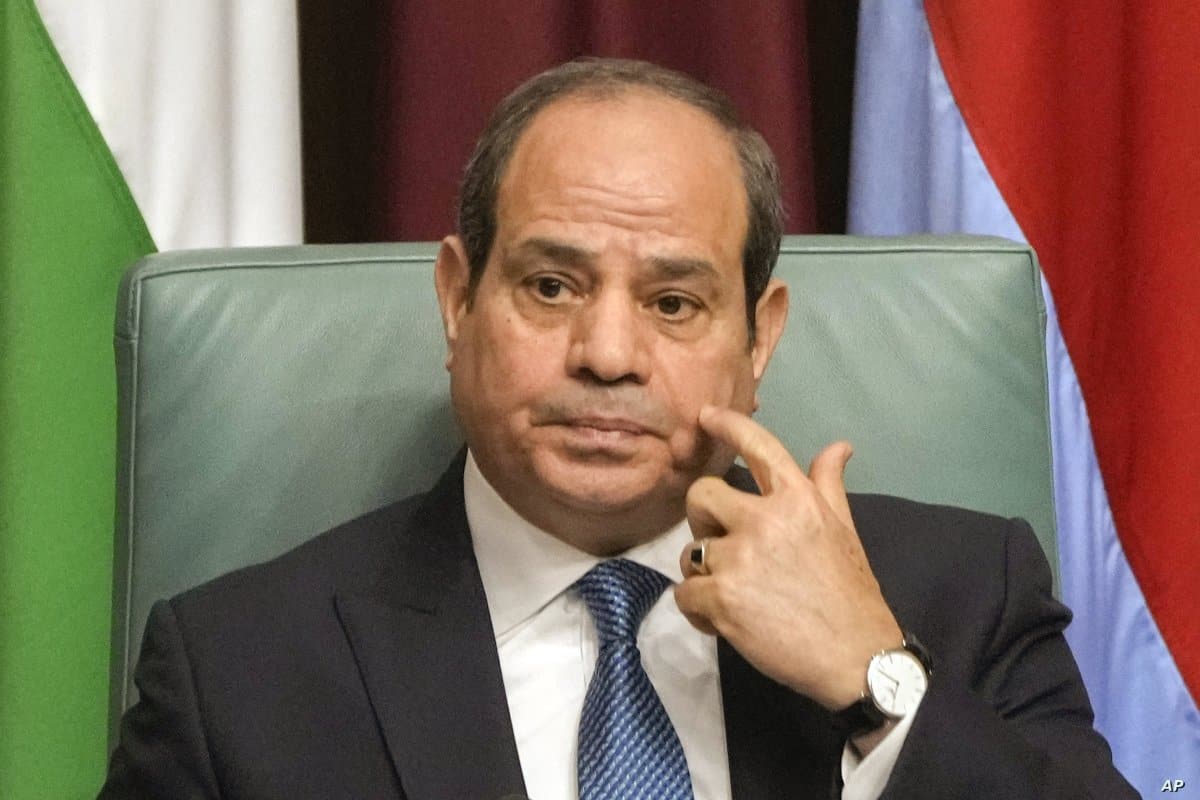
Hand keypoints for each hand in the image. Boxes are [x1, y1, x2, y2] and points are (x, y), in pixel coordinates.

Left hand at [674, 405, 902, 710]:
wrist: (856, 658)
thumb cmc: (851, 595)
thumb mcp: (845, 531)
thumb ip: (829, 486)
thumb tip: (839, 446)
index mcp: (798, 499)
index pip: (758, 447)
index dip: (727, 425)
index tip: (705, 416)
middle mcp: (765, 519)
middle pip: (701, 496)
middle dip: (703, 520)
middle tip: (722, 546)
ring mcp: (740, 558)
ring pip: (689, 551)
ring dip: (703, 573)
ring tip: (734, 594)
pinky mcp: (722, 598)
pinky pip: (684, 593)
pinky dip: (697, 609)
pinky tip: (723, 621)